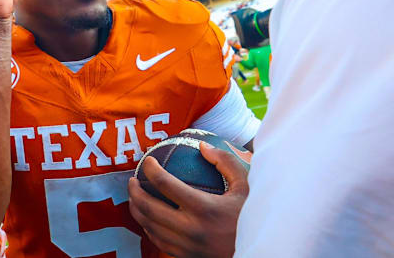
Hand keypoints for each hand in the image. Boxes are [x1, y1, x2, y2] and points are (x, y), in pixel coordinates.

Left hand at [128, 142, 248, 257]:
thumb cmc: (252, 216)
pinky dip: (148, 227)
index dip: (150, 169)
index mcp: (204, 208)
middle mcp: (191, 228)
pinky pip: (158, 241)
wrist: (261, 251)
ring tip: (135, 196)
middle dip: (134, 191)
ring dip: (136, 209)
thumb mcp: (246, 186)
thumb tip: (202, 146)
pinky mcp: (185, 256)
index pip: (165, 183)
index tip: (148, 161)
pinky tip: (148, 217)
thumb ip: (225, 162)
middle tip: (133, 180)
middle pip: (148, 207)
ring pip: (149, 226)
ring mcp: (186, 245)